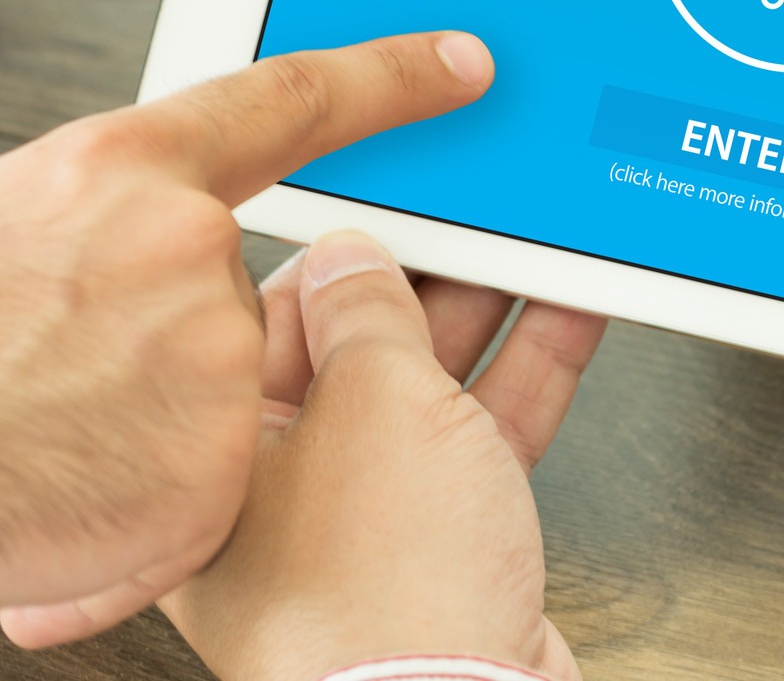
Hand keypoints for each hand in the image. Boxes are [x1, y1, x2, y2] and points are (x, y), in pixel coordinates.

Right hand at [0, 31, 499, 679]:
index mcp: (118, 169)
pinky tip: (63, 500)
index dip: (389, 79)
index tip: (460, 66)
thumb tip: (88, 235)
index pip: (290, 101)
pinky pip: (206, 486)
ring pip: (216, 396)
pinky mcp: (218, 467)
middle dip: (156, 343)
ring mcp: (210, 360)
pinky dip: (143, 507)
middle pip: (226, 292)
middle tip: (54, 379)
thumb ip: (67, 217)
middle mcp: (184, 248)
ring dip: (145, 428)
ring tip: (37, 446)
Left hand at [164, 232, 605, 680]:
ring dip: (488, 312)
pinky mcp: (436, 544)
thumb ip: (367, 310)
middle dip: (426, 270)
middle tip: (473, 208)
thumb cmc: (380, 596)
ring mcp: (359, 517)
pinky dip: (523, 372)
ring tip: (535, 244)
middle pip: (354, 339)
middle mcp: (275, 486)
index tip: (388, 186)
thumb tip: (354, 257)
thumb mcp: (375, 400)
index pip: (272, 304)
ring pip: (425, 382)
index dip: (339, 236)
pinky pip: (476, 432)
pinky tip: (565, 313)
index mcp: (218, 447)